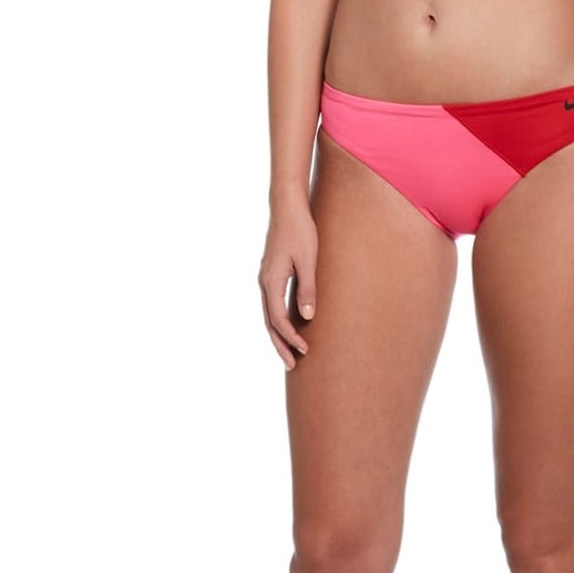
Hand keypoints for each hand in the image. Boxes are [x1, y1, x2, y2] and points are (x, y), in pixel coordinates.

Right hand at [259, 201, 318, 368]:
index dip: (291, 338)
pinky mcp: (271, 274)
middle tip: (293, 366)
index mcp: (271, 281)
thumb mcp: (309, 260)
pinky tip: (289, 327)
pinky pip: (272, 304)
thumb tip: (307, 317)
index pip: (279, 319)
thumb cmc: (301, 230)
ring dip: (279, 335)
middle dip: (281, 345)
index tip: (306, 350)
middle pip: (270, 323)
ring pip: (269, 315)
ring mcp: (266, 278)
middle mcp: (264, 282)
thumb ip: (308, 289)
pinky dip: (278, 321)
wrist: (287, 206)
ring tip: (291, 353)